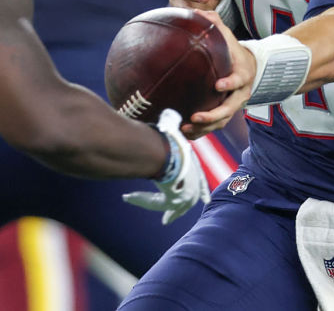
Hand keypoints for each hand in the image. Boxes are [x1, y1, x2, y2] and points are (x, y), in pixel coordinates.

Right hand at [122, 109, 209, 224]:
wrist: (169, 152)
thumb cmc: (170, 140)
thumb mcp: (172, 130)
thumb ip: (171, 123)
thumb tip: (169, 113)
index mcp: (193, 167)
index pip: (199, 181)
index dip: (201, 190)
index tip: (205, 199)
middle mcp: (192, 183)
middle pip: (187, 200)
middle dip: (176, 210)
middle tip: (167, 220)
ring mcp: (185, 194)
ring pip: (169, 205)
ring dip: (153, 204)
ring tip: (141, 206)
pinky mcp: (173, 200)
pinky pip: (156, 203)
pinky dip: (141, 199)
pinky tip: (128, 195)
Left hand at [181, 9, 256, 136]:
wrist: (249, 69)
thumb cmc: (233, 51)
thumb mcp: (229, 37)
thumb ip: (216, 25)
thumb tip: (200, 11)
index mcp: (242, 74)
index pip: (238, 80)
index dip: (230, 83)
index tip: (218, 85)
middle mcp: (240, 93)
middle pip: (230, 108)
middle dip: (213, 115)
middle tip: (196, 116)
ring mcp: (233, 105)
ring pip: (221, 121)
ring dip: (204, 127)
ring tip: (185, 129)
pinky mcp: (225, 113)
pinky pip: (214, 126)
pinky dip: (201, 132)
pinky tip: (183, 133)